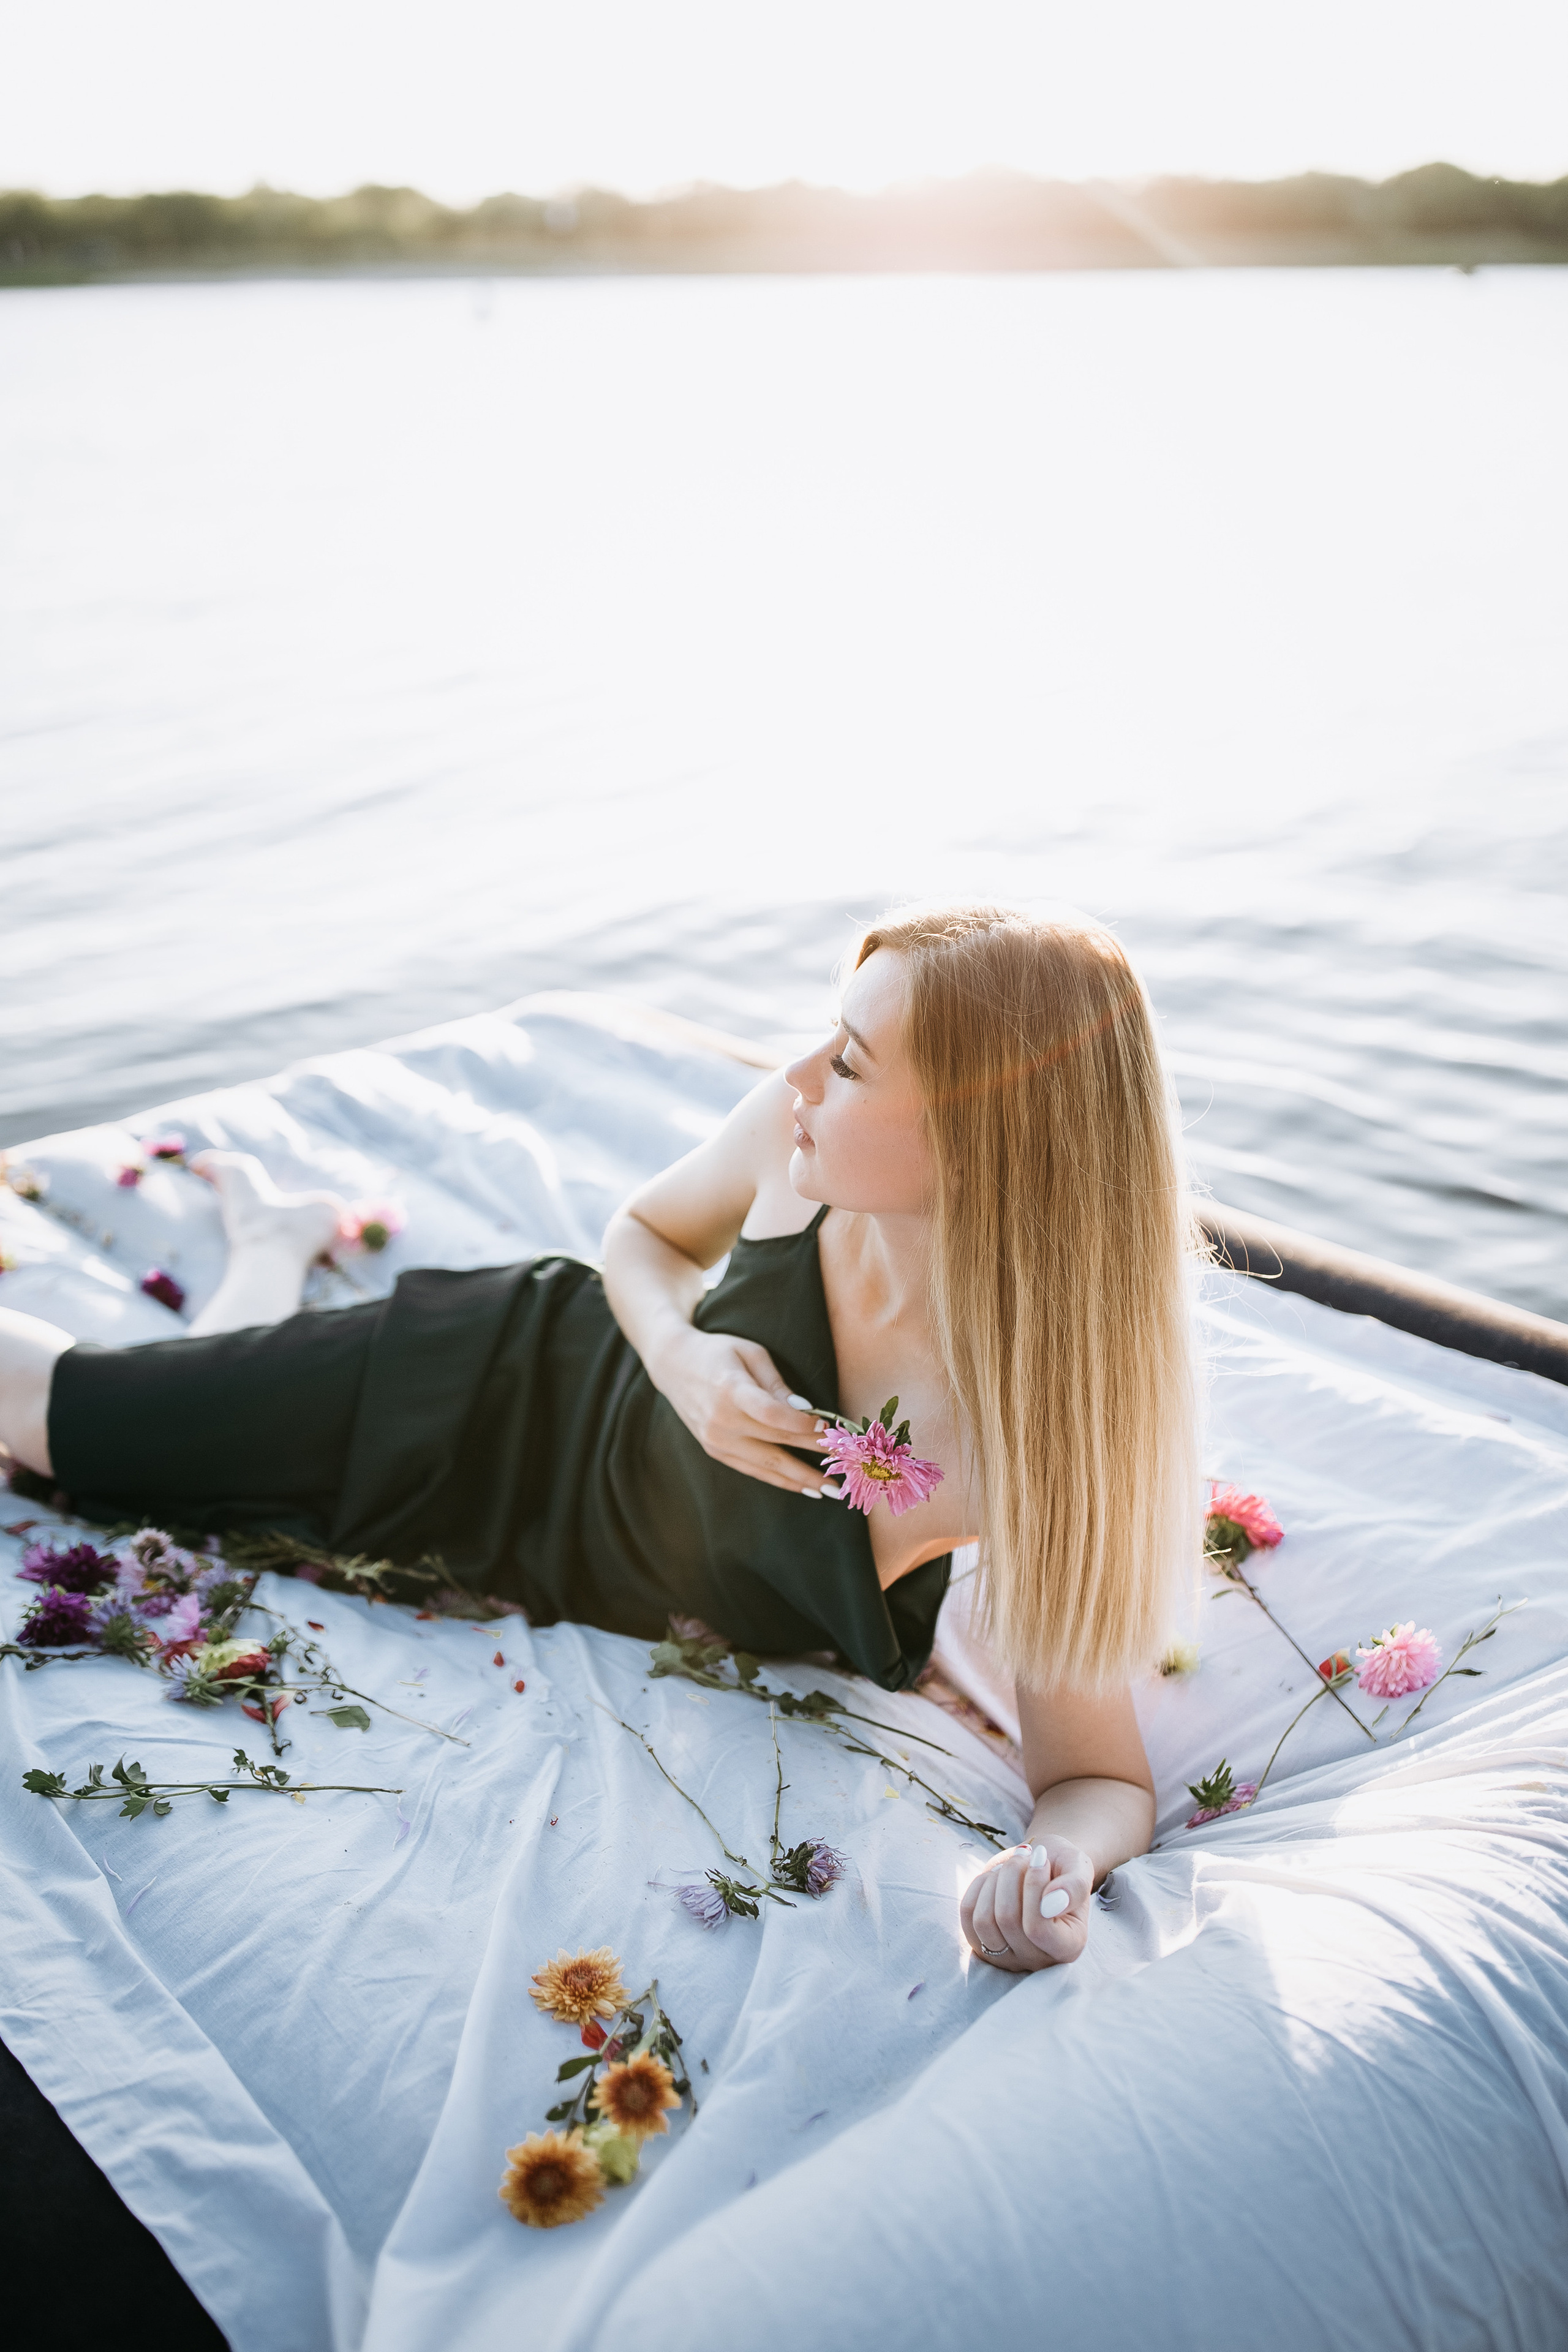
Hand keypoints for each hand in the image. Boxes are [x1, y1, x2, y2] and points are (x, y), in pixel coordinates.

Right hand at [653, 1327, 829, 1497]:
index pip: (772, 1414)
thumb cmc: (718, 1352)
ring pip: (766, 1465)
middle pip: (776, 1442)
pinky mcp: (715, 1450)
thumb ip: (776, 1384)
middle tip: (846, 1466)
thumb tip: (805, 1410)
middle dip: (814, 1455)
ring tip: (831, 1489)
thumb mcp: (750, 1354)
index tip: (830, 1428)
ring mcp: (716, 1440)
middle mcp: (720, 1420)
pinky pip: (753, 1470)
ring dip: (800, 1478)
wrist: (674, 1365)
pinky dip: (779, 1479)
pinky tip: (803, 1486)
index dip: (803, 1425)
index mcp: (730, 1390)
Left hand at [960, 1836, 1092, 1971]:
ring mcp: (1007, 1956)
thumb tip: (1051, 1903)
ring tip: (1011, 1867)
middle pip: (1007, 1920)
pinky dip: (978, 1887)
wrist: (1043, 1865)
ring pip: (984, 1920)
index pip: (1038, 1929)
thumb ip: (1075, 1886)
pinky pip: (967, 1914)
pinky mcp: (983, 1945)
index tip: (1041, 1859)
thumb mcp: (1079, 1868)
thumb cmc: (1063, 1868)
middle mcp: (1038, 1960)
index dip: (1033, 1887)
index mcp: (1069, 1946)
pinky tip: (995, 1878)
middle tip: (1026, 1856)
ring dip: (995, 1881)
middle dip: (1013, 1875)